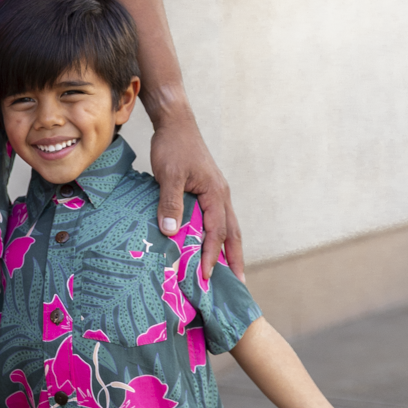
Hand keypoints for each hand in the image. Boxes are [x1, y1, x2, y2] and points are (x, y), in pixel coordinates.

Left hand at [149, 102, 242, 280]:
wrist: (175, 123)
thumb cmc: (173, 146)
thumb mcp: (169, 175)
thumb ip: (170, 203)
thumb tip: (171, 233)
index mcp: (216, 193)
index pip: (218, 232)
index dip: (213, 256)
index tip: (208, 277)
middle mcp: (222, 195)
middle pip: (233, 233)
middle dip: (235, 259)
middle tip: (238, 284)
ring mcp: (217, 192)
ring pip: (228, 226)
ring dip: (230, 249)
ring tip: (230, 271)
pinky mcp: (209, 190)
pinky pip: (218, 218)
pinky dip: (218, 235)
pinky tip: (211, 245)